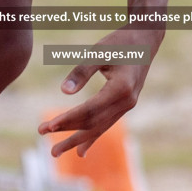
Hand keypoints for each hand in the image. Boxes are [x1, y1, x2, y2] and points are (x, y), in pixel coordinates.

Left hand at [37, 28, 160, 156]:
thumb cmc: (120, 42)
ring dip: (76, 140)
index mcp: (121, 88)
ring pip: (99, 128)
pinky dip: (92, 138)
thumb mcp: (99, 51)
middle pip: (93, 123)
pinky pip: (106, 125)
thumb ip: (82, 71)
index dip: (68, 119)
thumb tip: (64, 91)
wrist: (146, 38)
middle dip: (67, 132)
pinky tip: (81, 152)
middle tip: (45, 140)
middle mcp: (126, 101)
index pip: (89, 110)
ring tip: (55, 151)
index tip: (48, 126)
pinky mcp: (124, 105)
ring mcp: (127, 105)